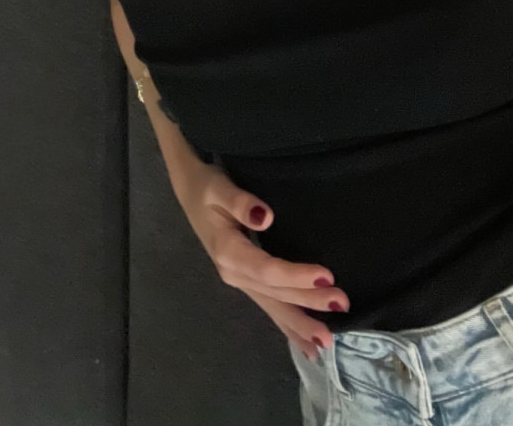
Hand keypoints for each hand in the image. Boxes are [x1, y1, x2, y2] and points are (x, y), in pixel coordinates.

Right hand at [173, 159, 349, 359]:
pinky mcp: (247, 283)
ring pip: (274, 307)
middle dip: (308, 301)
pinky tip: (307, 346)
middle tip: (342, 304)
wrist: (191, 192)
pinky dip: (289, 327)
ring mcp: (240, 281)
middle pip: (275, 292)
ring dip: (300, 324)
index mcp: (227, 251)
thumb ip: (239, 202)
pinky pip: (270, 309)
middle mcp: (234, 273)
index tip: (326, 276)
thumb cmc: (206, 187)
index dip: (295, 275)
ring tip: (327, 341)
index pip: (267, 269)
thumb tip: (265, 217)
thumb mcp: (217, 187)